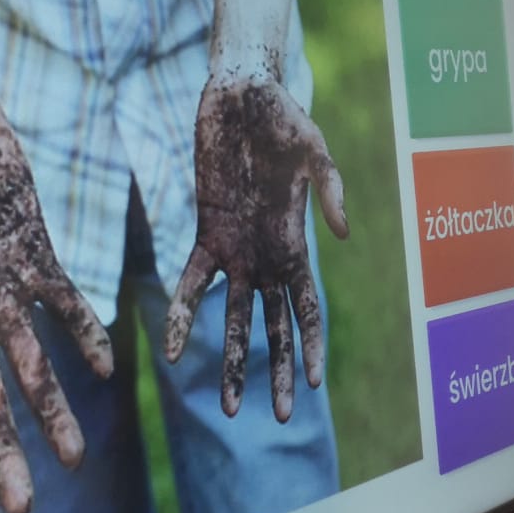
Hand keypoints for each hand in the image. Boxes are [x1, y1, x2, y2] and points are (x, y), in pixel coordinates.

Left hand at [164, 72, 348, 419]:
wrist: (240, 95)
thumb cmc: (285, 117)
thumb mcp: (316, 152)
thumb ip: (330, 192)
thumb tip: (340, 235)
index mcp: (299, 248)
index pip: (308, 312)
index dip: (310, 347)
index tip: (311, 385)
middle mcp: (267, 259)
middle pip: (274, 329)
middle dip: (275, 372)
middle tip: (277, 417)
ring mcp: (235, 251)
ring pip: (236, 320)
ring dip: (233, 362)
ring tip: (229, 408)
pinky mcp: (204, 233)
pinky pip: (190, 284)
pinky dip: (183, 317)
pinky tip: (172, 352)